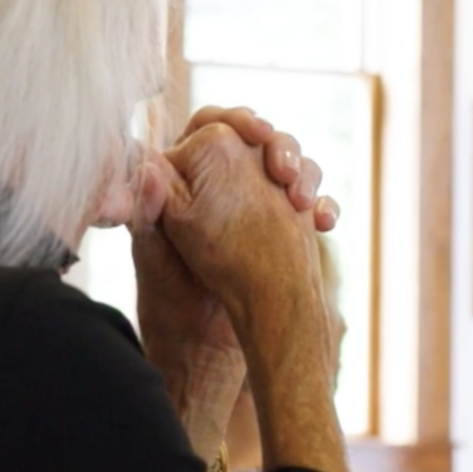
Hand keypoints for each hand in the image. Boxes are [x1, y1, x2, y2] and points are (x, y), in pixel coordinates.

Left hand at [153, 116, 350, 471]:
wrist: (206, 352)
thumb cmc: (169, 305)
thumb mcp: (155, 258)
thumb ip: (149, 214)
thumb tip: (148, 163)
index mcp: (183, 180)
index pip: (209, 124)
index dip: (235, 119)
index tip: (257, 131)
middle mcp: (220, 186)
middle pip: (258, 140)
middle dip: (282, 146)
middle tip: (286, 170)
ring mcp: (253, 205)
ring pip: (288, 167)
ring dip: (307, 172)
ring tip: (305, 202)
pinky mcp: (279, 228)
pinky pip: (307, 202)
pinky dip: (321, 205)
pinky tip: (324, 222)